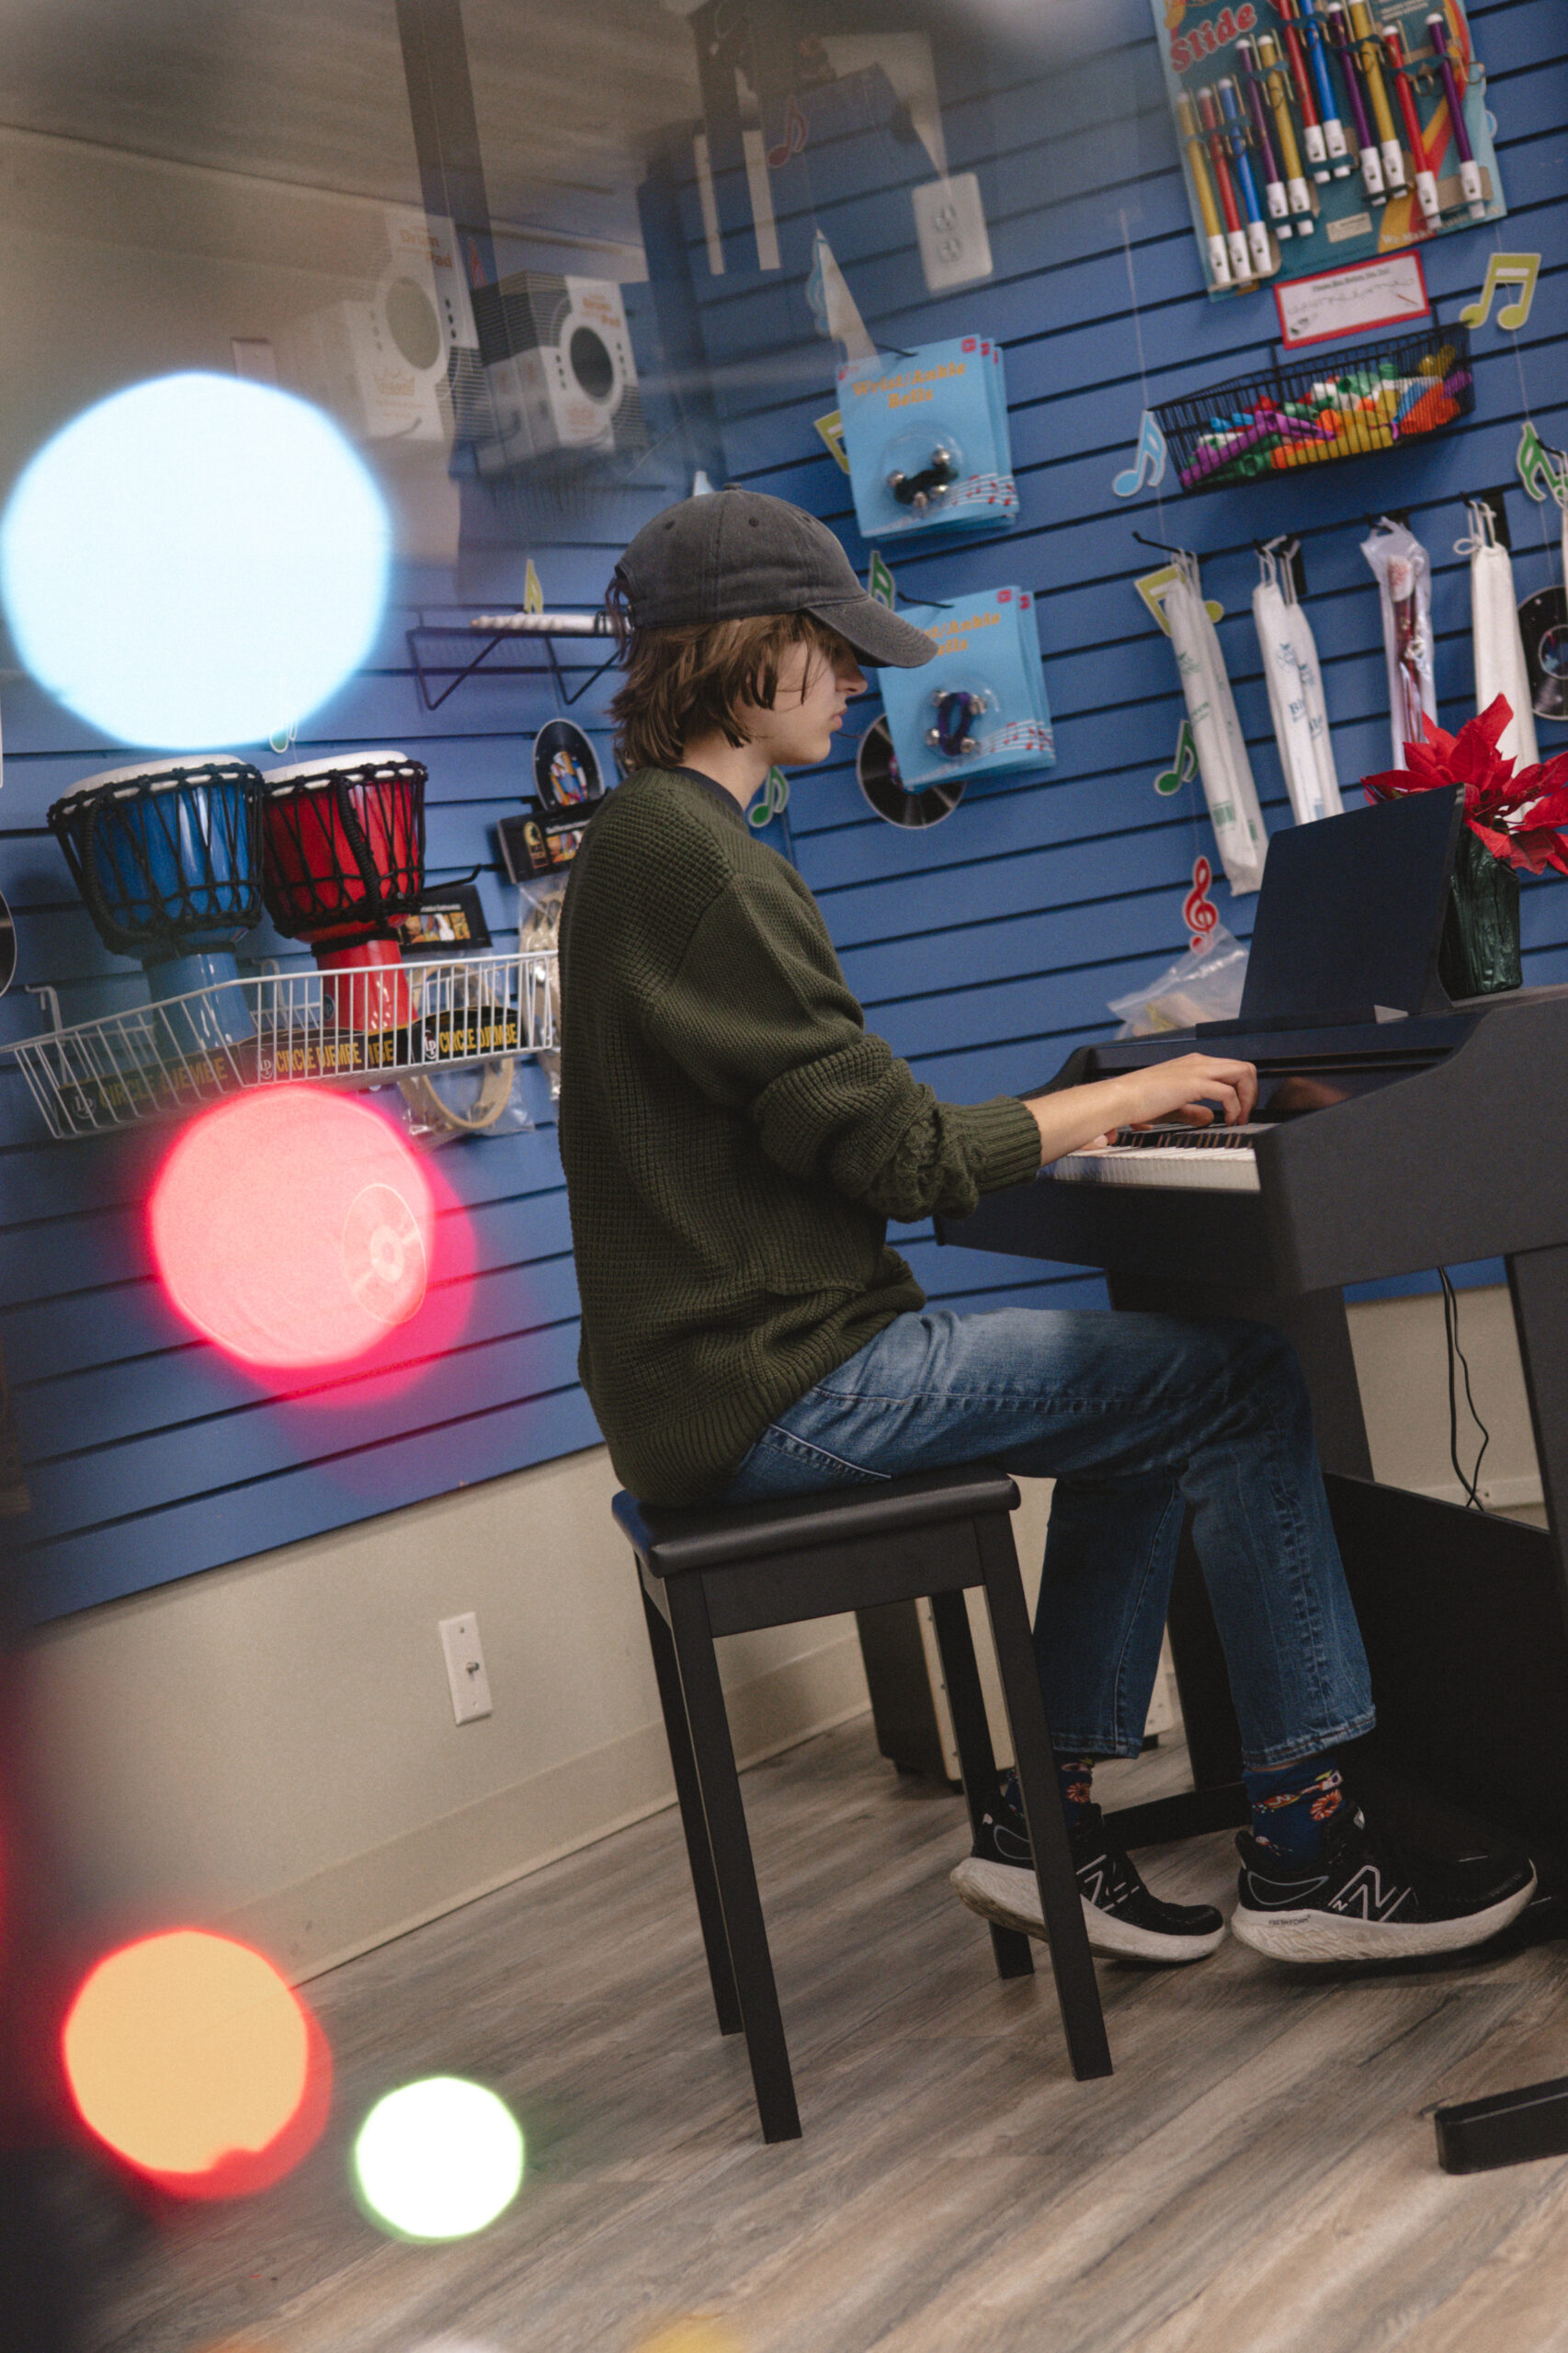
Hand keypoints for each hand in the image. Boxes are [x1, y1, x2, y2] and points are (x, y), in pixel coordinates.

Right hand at [1024, 1054, 1256, 1164]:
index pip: (1230, 1069)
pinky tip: (1227, 1120)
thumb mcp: (1172, 1107)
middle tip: (1245, 1114)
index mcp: (1192, 1064)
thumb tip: (1210, 1117)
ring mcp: (1197, 1070)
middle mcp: (1198, 1062)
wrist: (1120, 1098)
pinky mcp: (1194, 1083)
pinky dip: (1234, 1108)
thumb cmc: (1138, 1101)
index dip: (1241, 1090)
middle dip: (1252, 1092)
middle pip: (1244, 1067)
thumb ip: (1193, 1111)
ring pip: (1242, 1073)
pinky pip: (1228, 1092)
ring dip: (1247, 1098)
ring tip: (1240, 1118)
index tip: (1238, 1111)